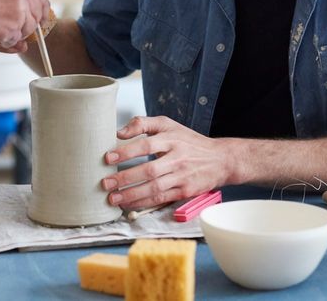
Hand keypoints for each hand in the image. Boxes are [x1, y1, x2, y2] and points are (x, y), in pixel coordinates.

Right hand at [0, 0, 49, 48]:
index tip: (40, 22)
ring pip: (28, 30)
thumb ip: (17, 10)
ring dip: (15, 34)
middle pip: (38, 16)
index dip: (42, 14)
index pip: (43, 0)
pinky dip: (5, 41)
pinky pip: (16, 39)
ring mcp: (21, 8)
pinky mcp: (15, 24)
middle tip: (11, 28)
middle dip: (27, 26)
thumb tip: (25, 44)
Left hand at [100, 116, 231, 209]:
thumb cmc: (190, 141)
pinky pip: (161, 199)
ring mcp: (182, 177)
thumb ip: (142, 124)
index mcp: (172, 139)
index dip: (126, 152)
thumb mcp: (168, 125)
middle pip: (148, 170)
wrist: (220, 159)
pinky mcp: (185, 191)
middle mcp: (177, 158)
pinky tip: (129, 203)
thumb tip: (119, 133)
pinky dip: (144, 202)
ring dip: (131, 195)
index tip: (108, 157)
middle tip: (105, 183)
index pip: (146, 145)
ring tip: (113, 198)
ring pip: (154, 188)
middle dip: (125, 178)